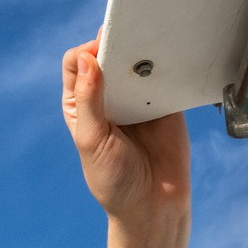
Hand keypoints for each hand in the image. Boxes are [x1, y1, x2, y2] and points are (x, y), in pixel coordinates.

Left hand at [61, 39, 190, 222]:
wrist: (153, 205)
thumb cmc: (113, 178)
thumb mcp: (92, 140)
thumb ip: (89, 100)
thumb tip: (86, 58)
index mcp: (82, 102)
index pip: (76, 62)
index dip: (86, 52)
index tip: (102, 56)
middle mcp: (108, 95)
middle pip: (107, 54)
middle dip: (116, 44)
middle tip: (130, 42)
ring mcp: (137, 96)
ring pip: (136, 59)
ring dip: (143, 51)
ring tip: (150, 50)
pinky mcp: (165, 101)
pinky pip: (166, 74)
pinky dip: (168, 64)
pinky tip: (170, 63)